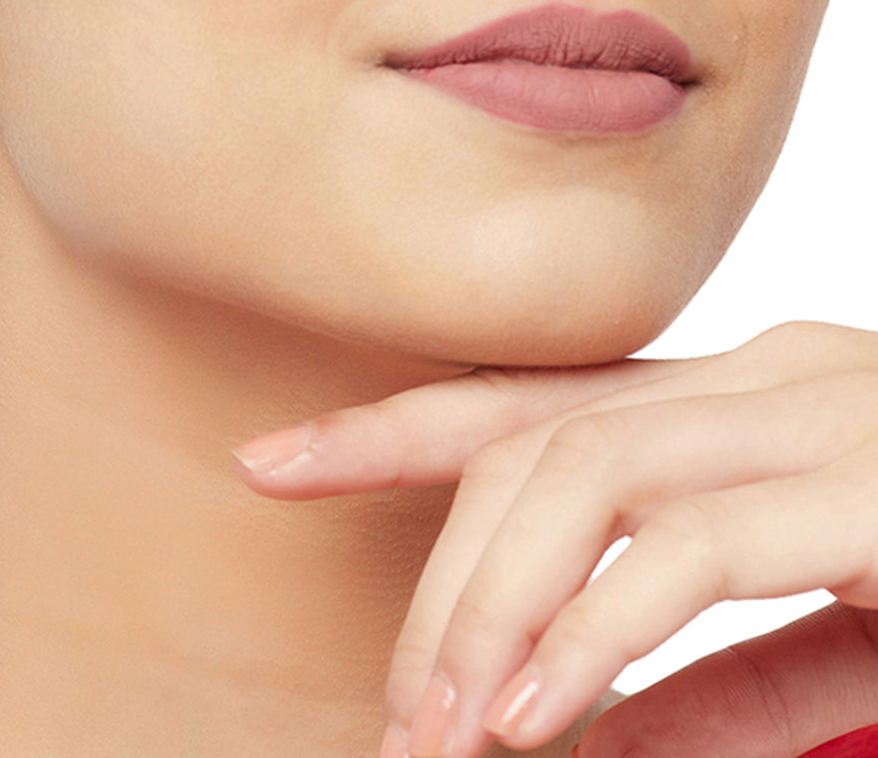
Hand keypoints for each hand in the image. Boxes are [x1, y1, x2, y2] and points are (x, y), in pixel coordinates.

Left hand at [233, 322, 877, 756]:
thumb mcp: (827, 644)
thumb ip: (704, 688)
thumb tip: (563, 739)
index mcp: (747, 400)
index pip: (529, 395)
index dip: (388, 427)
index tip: (272, 457)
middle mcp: (775, 373)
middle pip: (538, 439)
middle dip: (443, 572)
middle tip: (397, 716)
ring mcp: (830, 408)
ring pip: (585, 471)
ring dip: (495, 607)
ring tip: (441, 729)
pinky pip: (687, 548)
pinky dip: (595, 635)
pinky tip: (535, 713)